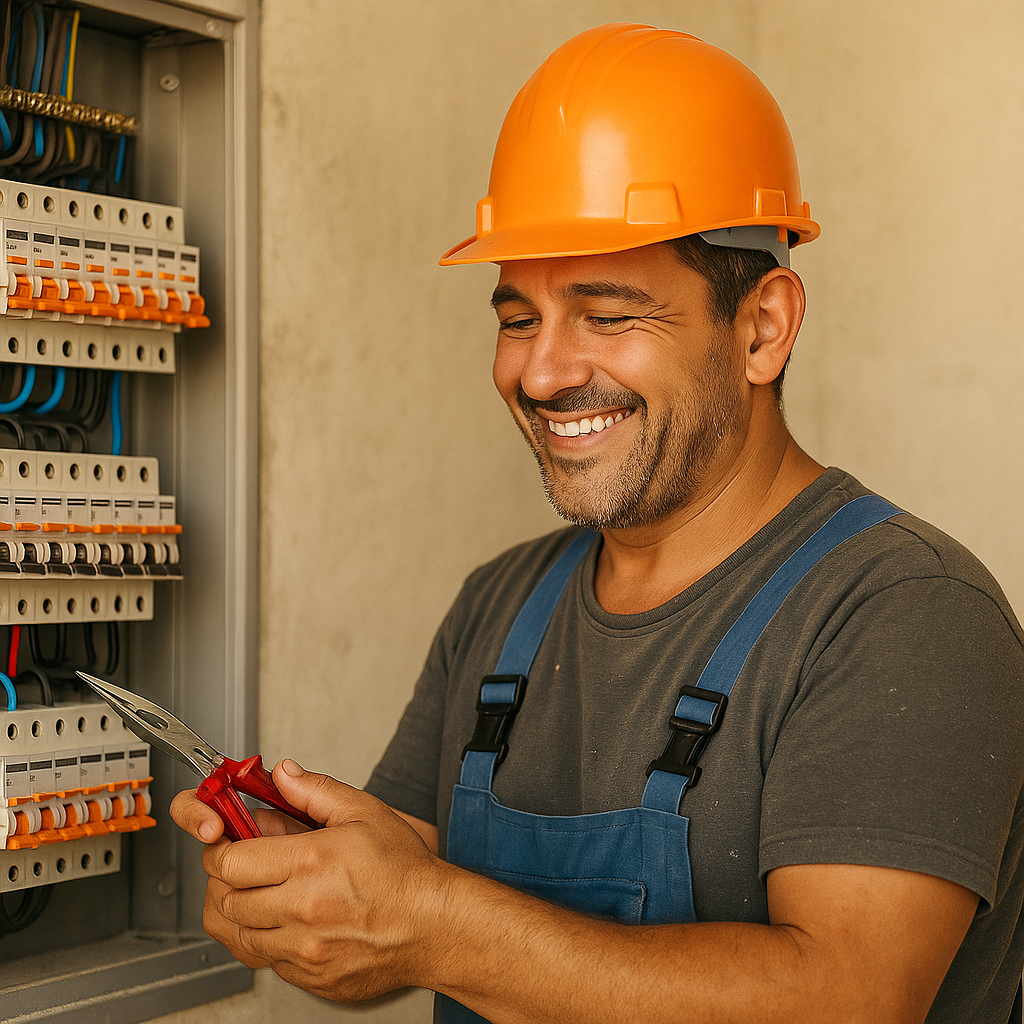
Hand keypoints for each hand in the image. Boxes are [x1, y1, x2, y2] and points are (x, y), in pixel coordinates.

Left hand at [173, 760, 450, 1001]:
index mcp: (312, 862)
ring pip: (239, 936)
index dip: (221, 849)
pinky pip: (266, 962)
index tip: (227, 843)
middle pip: (227, 900)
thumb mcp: (364, 812)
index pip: (231, 862)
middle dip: (227, 880)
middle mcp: (303, 910)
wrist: (435, 924)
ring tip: (258, 893)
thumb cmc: (405, 872)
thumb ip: (316, 790)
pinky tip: (284, 920)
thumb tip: (283, 775)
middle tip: (242, 866)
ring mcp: (305, 950)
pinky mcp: (311, 977)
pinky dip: (265, 940)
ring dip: (240, 912)